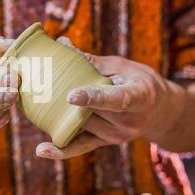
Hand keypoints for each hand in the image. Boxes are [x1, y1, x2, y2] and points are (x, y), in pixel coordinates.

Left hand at [36, 37, 186, 158]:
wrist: (159, 111)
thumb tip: (62, 43)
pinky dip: (61, 150)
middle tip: (39, 87)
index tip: (71, 95)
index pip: (116, 99)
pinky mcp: (104, 143)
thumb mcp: (122, 67)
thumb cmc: (139, 81)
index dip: (93, 98)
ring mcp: (115, 136)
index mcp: (138, 98)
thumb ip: (91, 61)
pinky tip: (42, 150)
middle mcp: (128, 122)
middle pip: (91, 112)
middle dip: (65, 101)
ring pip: (80, 125)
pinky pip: (80, 148)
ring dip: (59, 114)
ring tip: (35, 100)